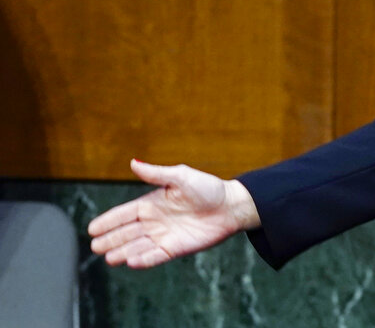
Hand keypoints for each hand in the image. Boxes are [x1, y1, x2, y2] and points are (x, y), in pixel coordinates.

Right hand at [88, 159, 260, 267]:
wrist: (231, 206)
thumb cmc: (209, 188)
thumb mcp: (181, 177)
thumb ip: (157, 174)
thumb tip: (133, 162)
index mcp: (153, 203)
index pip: (125, 213)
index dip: (108, 221)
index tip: (92, 229)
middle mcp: (155, 221)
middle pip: (127, 232)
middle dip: (110, 239)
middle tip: (95, 246)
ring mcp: (164, 236)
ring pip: (137, 246)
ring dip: (123, 251)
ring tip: (108, 257)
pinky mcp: (176, 249)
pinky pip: (156, 256)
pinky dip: (144, 259)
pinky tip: (131, 262)